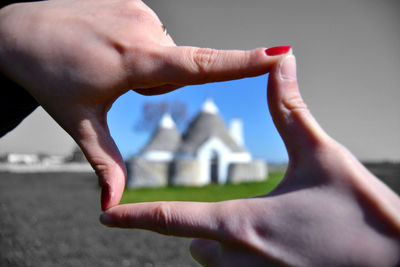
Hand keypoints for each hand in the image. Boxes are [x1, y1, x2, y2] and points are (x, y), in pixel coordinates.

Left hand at [0, 0, 288, 209]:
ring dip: (147, 63)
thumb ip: (105, 162)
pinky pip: (151, 32)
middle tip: (118, 81)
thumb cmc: (46, 73)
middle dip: (156, 82)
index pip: (201, 63)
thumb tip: (114, 203)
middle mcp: (144, 30)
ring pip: (164, 49)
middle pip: (177, 67)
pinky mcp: (132, 0)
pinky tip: (110, 46)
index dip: (243, 61)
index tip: (280, 54)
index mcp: (136, 61)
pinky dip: (139, 44)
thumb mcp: (80, 122)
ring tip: (111, 62)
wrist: (16, 29)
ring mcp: (138, 11)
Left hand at [100, 55, 399, 265]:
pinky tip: (273, 245)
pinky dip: (245, 259)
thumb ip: (291, 112)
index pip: (173, 219)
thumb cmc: (364, 217)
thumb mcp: (322, 157)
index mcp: (243, 225)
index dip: (135, 217)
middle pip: (197, 246)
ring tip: (242, 228)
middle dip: (196, 230)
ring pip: (219, 264)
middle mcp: (243, 260)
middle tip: (208, 215)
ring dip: (221, 246)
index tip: (107, 216)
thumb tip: (280, 64)